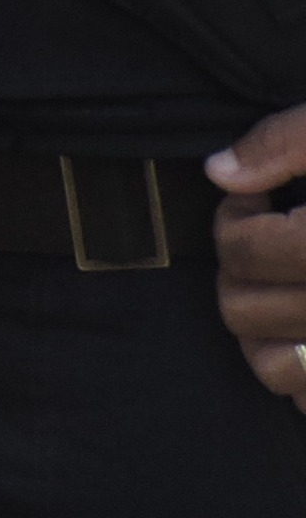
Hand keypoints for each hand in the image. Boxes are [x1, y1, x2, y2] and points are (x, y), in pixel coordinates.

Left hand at [208, 104, 305, 405]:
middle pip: (244, 309)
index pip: (247, 249)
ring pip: (273, 366)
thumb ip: (286, 143)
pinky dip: (302, 375)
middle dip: (238, 272)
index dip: (232, 219)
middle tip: (263, 242)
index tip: (253, 201)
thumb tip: (221, 173)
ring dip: (259, 327)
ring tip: (282, 287)